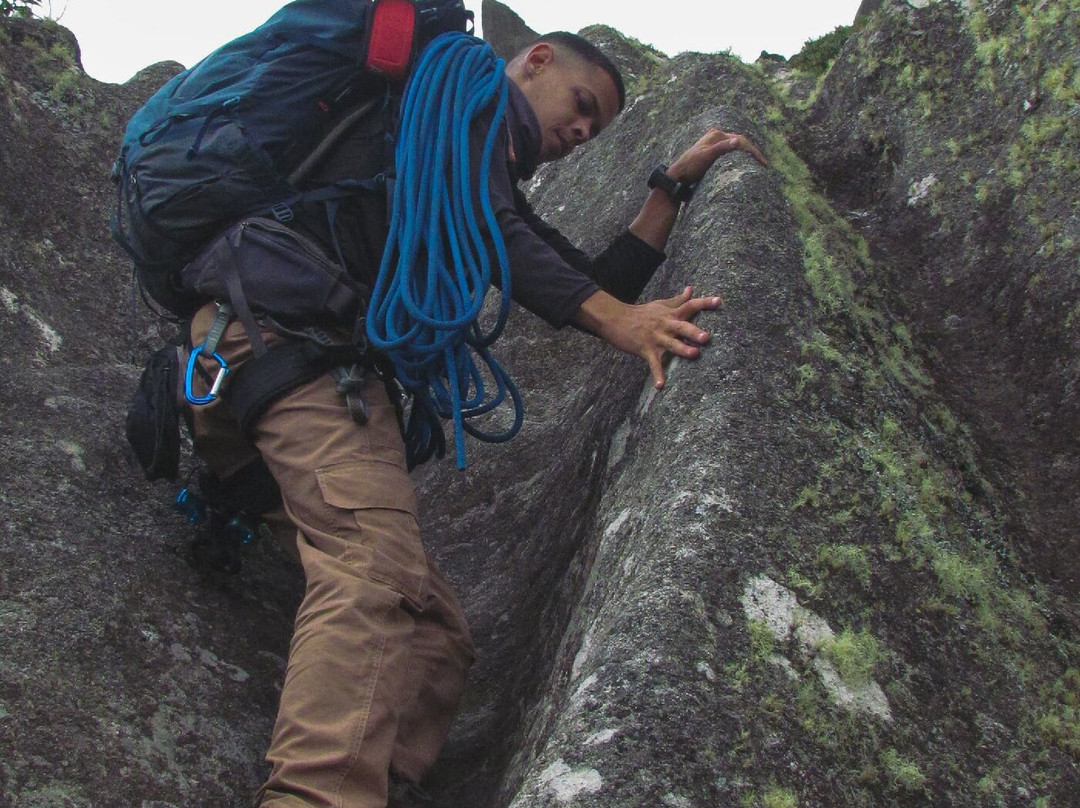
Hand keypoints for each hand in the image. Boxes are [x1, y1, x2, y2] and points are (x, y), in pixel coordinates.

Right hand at [573, 286, 722, 388]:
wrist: (616, 319)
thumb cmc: (641, 313)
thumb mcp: (660, 304)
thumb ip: (678, 300)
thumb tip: (691, 289)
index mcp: (671, 314)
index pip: (690, 306)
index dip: (704, 303)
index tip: (719, 302)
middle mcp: (665, 325)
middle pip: (682, 327)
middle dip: (694, 332)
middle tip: (706, 337)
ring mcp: (656, 338)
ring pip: (671, 344)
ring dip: (682, 350)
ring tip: (694, 355)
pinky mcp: (646, 350)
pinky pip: (653, 364)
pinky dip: (657, 375)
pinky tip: (661, 386)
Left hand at [667, 128, 767, 184]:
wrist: (677, 176)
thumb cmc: (690, 167)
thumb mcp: (706, 157)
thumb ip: (721, 148)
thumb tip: (737, 141)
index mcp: (716, 135)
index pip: (740, 141)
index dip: (753, 151)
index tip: (763, 163)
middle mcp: (716, 136)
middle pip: (740, 142)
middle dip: (753, 152)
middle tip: (765, 164)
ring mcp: (714, 143)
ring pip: (736, 147)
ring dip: (747, 154)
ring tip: (758, 163)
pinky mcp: (713, 152)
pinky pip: (731, 152)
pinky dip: (740, 156)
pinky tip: (745, 163)